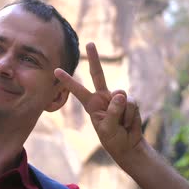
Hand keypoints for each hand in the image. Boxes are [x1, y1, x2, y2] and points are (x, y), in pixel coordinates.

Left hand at [54, 42, 143, 162]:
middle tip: (89, 43)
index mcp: (92, 104)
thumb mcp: (107, 129)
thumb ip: (113, 112)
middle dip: (94, 59)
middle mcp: (103, 97)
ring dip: (123, 114)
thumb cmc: (113, 139)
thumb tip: (121, 94)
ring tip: (121, 125)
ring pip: (121, 97)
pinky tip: (129, 123)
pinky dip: (131, 116)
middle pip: (98, 74)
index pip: (78, 90)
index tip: (56, 70)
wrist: (129, 145)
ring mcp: (117, 98)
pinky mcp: (129, 101)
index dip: (68, 81)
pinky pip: (132, 104)